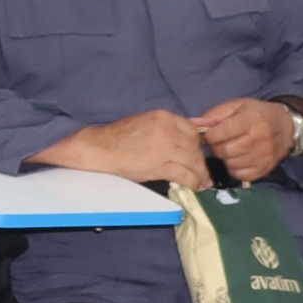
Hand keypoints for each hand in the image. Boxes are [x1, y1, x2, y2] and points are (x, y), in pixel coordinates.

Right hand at [37, 109, 209, 190]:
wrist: (99, 150)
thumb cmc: (118, 138)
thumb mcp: (145, 123)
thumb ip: (167, 127)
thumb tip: (192, 129)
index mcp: (163, 117)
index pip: (192, 130)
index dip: (197, 144)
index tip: (198, 154)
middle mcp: (167, 129)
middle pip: (195, 146)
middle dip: (200, 160)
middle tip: (202, 171)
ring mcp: (164, 147)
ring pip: (193, 161)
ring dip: (200, 173)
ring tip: (203, 182)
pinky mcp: (159, 165)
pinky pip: (184, 174)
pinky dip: (193, 181)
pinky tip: (195, 185)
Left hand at [190, 97, 300, 183]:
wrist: (286, 127)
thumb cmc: (257, 114)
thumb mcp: (237, 106)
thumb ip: (214, 115)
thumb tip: (193, 125)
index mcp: (251, 119)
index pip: (220, 133)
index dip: (209, 135)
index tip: (210, 134)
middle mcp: (259, 139)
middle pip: (224, 151)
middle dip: (216, 147)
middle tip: (219, 142)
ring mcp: (263, 156)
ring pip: (230, 164)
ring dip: (224, 158)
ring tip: (229, 149)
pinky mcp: (264, 169)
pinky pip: (240, 175)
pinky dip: (234, 168)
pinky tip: (237, 159)